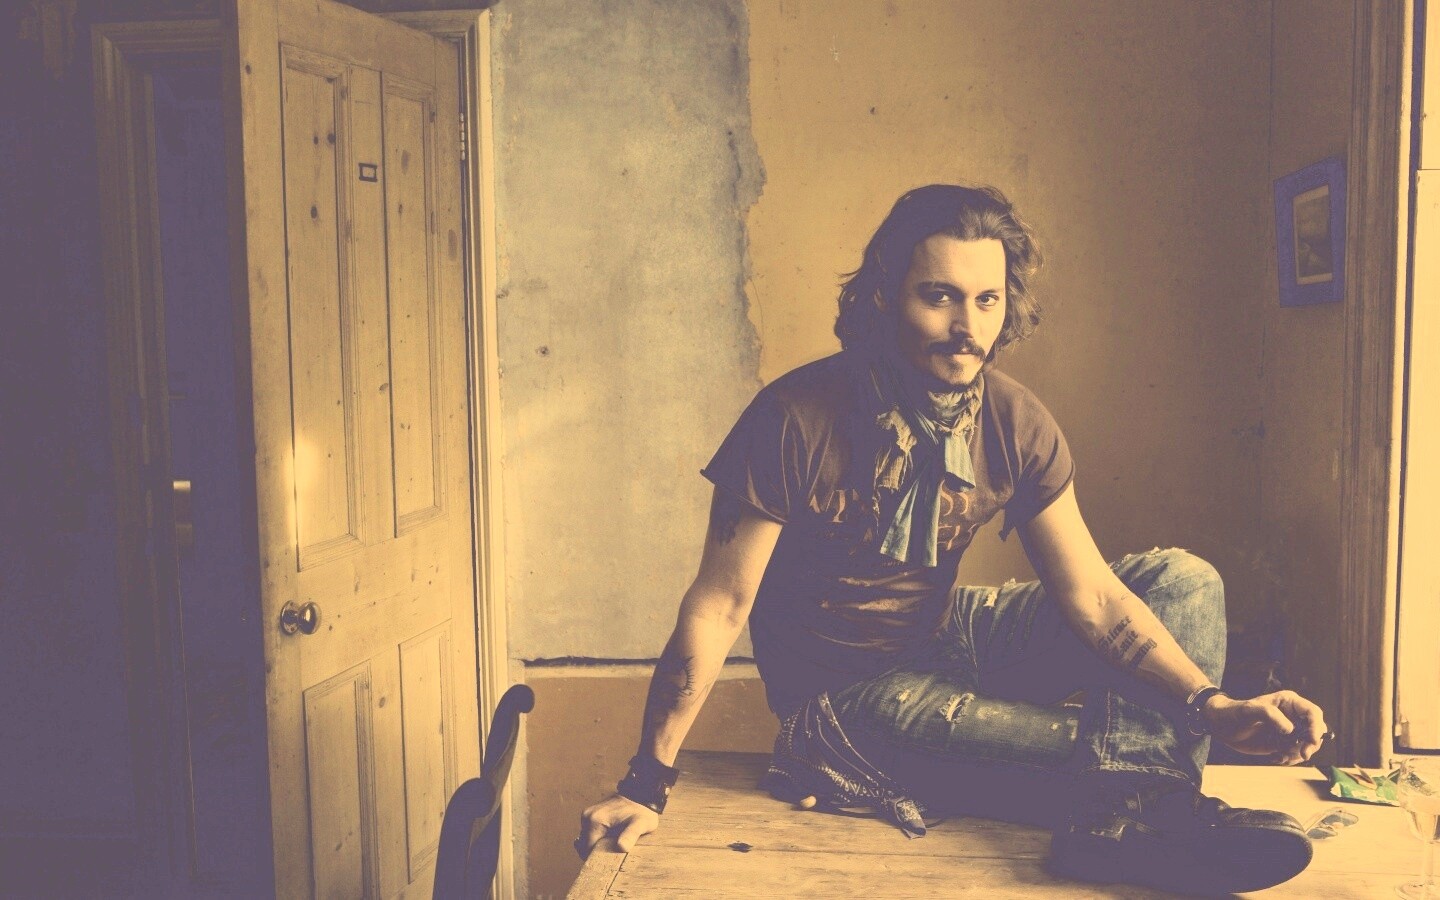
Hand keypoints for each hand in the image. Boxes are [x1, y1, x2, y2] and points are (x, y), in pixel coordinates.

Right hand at [576, 794, 659, 858]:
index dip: (596, 859)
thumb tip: (622, 847)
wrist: (641, 793)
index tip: (609, 863)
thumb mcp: (640, 824)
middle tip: (613, 856)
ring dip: (598, 845)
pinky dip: (599, 839)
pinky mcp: (592, 815)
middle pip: (585, 845)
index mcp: (595, 820)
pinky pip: (591, 833)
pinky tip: (611, 840)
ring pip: (588, 839)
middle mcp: (588, 816)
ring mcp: (588, 815)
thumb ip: (630, 835)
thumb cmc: (641, 810)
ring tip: (613, 846)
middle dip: (597, 852)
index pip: (587, 849)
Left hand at [1205, 689, 1327, 764]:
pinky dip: (1290, 759)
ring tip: (1281, 755)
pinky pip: (1295, 754)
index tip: (1310, 741)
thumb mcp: (1249, 710)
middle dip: (1311, 745)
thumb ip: (1269, 715)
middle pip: (1315, 731)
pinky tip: (1276, 758)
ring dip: (1298, 754)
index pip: (1313, 713)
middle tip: (1301, 755)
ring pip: (1307, 745)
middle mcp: (1292, 716)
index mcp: (1289, 702)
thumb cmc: (1234, 713)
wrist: (1222, 727)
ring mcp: (1289, 731)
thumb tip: (1290, 729)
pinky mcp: (1283, 743)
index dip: (1316, 727)